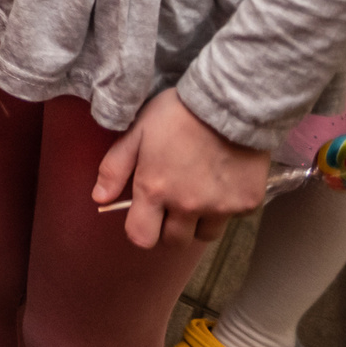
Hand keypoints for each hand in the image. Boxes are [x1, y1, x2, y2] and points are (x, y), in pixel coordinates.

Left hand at [93, 87, 269, 248]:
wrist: (229, 104)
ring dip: (198, 222)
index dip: (141, 228)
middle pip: (175, 241)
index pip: (141, 237)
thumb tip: (99, 198)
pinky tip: (222, 180)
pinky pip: (231, 218)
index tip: (145, 214)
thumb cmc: (176, 114)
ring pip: (205, 235)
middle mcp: (187, 206)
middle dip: (169, 227)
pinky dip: (224, 206)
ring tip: (198, 192)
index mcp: (155, 190)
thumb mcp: (136, 133)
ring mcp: (220, 208)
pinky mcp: (246, 205)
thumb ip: (115, 168)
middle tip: (172, 202)